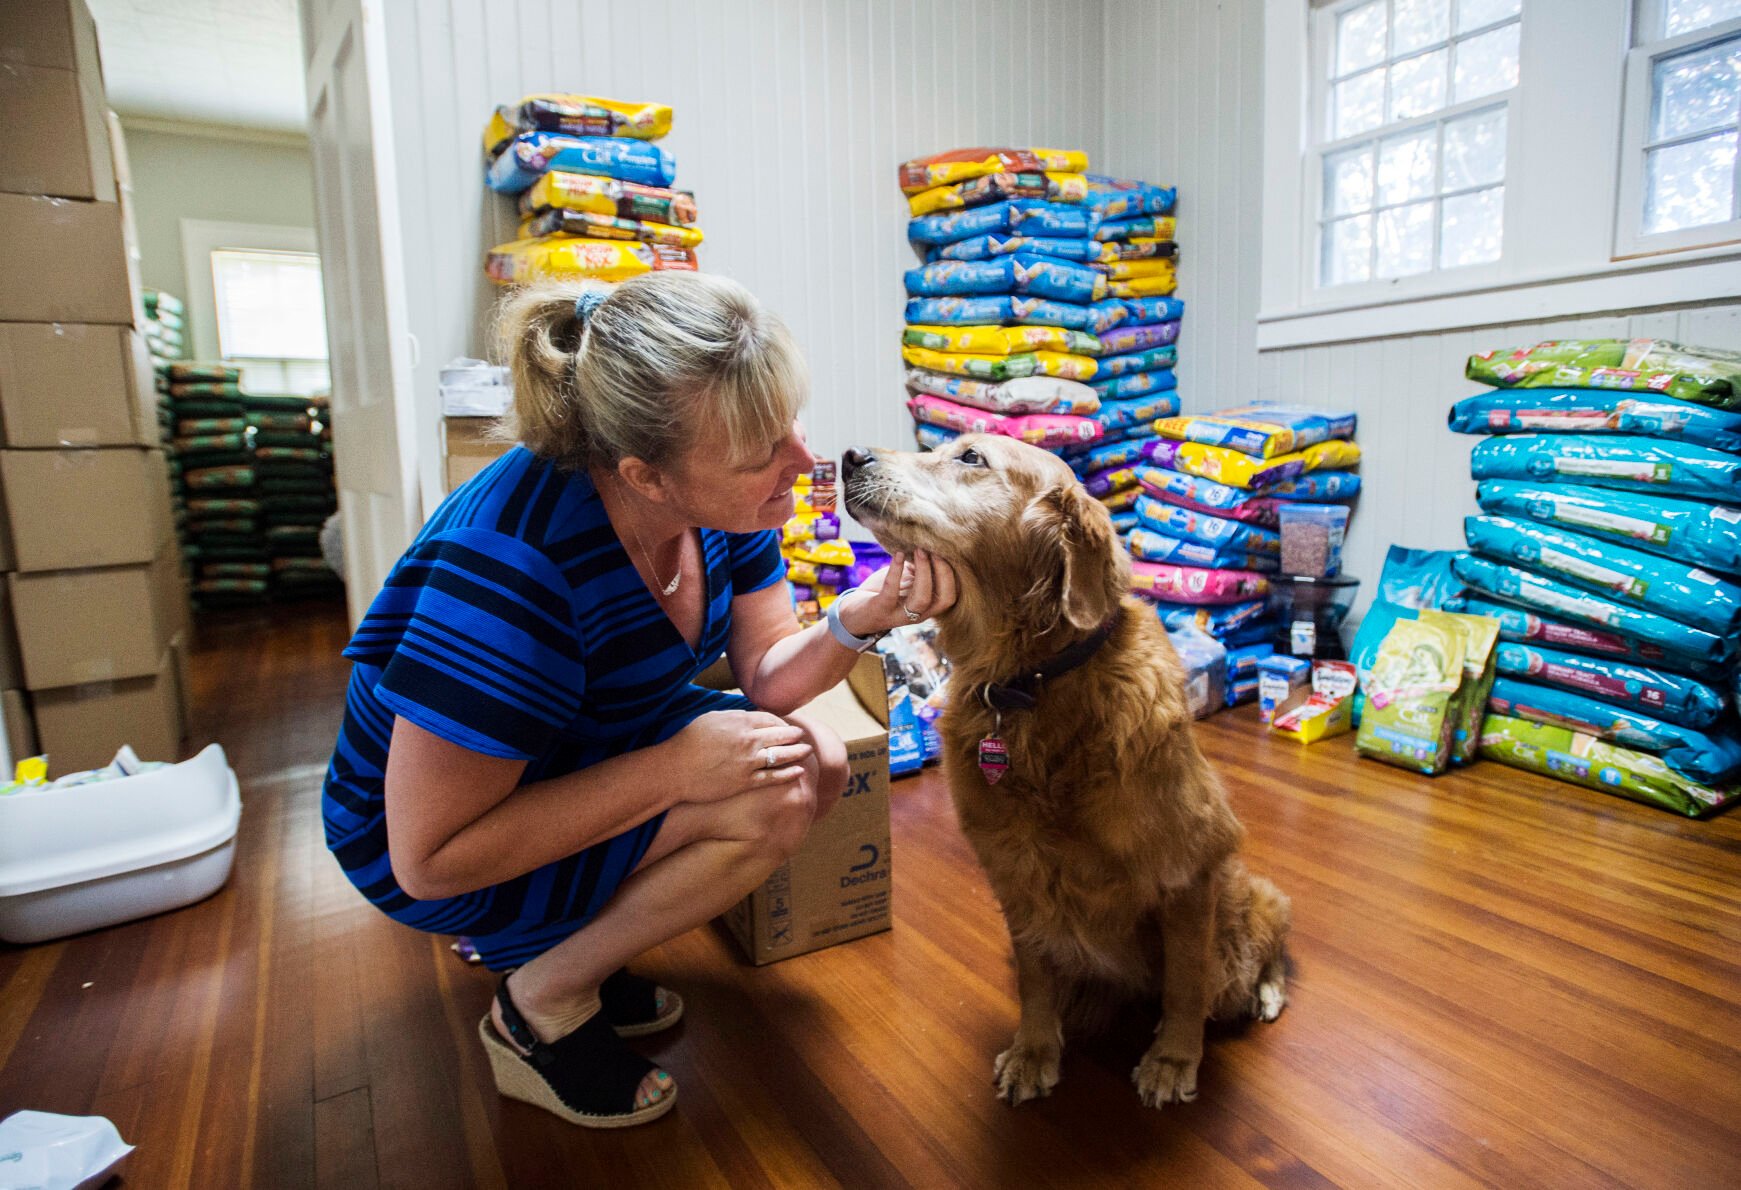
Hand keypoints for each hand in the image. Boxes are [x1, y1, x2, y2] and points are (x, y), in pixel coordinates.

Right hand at [665, 710, 812, 801]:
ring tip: (807, 750)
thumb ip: (733, 716)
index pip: (770, 719)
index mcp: (739, 722)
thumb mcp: (710, 719)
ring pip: (781, 755)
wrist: (674, 769)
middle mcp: (748, 740)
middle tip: (802, 736)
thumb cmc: (687, 742)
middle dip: (794, 735)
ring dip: (797, 752)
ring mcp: (748, 762)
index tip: (786, 726)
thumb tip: (747, 715)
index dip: (781, 722)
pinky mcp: (745, 782)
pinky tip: (799, 771)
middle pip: (781, 735)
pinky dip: (789, 773)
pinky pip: (773, 777)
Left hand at [838, 550, 958, 636]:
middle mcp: (918, 615)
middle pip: (943, 599)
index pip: (951, 596)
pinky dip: (896, 571)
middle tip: (935, 549)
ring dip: (923, 572)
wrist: (854, 614)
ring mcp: (900, 615)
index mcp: (928, 608)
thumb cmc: (883, 593)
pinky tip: (899, 554)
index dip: (953, 575)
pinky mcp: (881, 610)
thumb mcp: (906, 581)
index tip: (947, 552)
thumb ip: (919, 570)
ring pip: (921, 599)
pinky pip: (891, 591)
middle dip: (943, 572)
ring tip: (920, 550)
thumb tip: (931, 543)